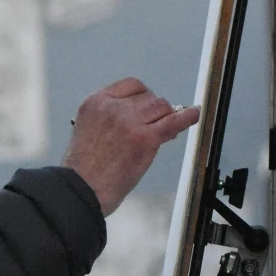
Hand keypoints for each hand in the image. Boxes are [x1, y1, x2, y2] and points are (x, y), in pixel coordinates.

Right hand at [62, 78, 199, 215]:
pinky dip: (187, 117)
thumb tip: (138, 119)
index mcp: (96, 103)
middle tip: (156, 124)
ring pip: (161, 107)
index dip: (144, 96)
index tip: (148, 105)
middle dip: (155, 110)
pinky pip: (174, 121)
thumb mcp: (87, 131)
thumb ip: (110, 119)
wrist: (81, 190)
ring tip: (167, 129)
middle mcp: (113, 107)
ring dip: (167, 117)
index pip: (131, 85)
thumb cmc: (82, 171)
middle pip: (148, 97)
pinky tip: (194, 114)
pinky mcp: (145, 139)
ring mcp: (130, 121)